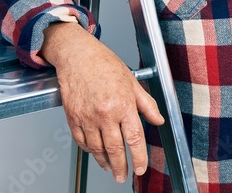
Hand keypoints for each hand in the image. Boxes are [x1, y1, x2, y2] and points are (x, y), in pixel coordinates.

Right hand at [40, 22, 165, 182]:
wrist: (77, 55)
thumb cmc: (104, 64)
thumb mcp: (132, 82)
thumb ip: (147, 104)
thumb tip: (158, 120)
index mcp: (123, 104)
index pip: (134, 139)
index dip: (139, 158)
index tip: (140, 169)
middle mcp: (105, 113)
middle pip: (115, 149)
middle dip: (121, 167)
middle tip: (123, 176)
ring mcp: (87, 117)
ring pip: (97, 149)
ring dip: (104, 162)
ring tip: (110, 168)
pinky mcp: (73, 117)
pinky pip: (81, 141)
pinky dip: (89, 150)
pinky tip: (95, 152)